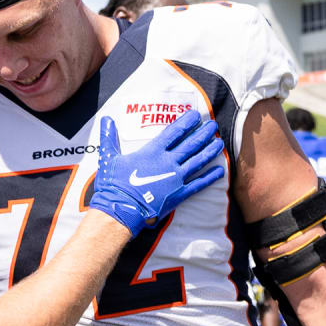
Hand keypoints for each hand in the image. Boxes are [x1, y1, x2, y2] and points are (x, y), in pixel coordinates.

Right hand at [89, 110, 225, 234]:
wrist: (121, 210)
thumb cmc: (113, 185)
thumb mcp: (109, 158)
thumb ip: (109, 137)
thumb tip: (106, 119)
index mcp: (152, 152)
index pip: (174, 132)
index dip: (186, 122)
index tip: (196, 115)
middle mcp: (168, 162)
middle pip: (191, 144)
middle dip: (203, 133)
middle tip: (213, 125)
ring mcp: (176, 179)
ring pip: (198, 161)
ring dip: (210, 151)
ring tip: (219, 143)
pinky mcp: (179, 195)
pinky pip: (199, 184)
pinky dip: (210, 177)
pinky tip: (220, 171)